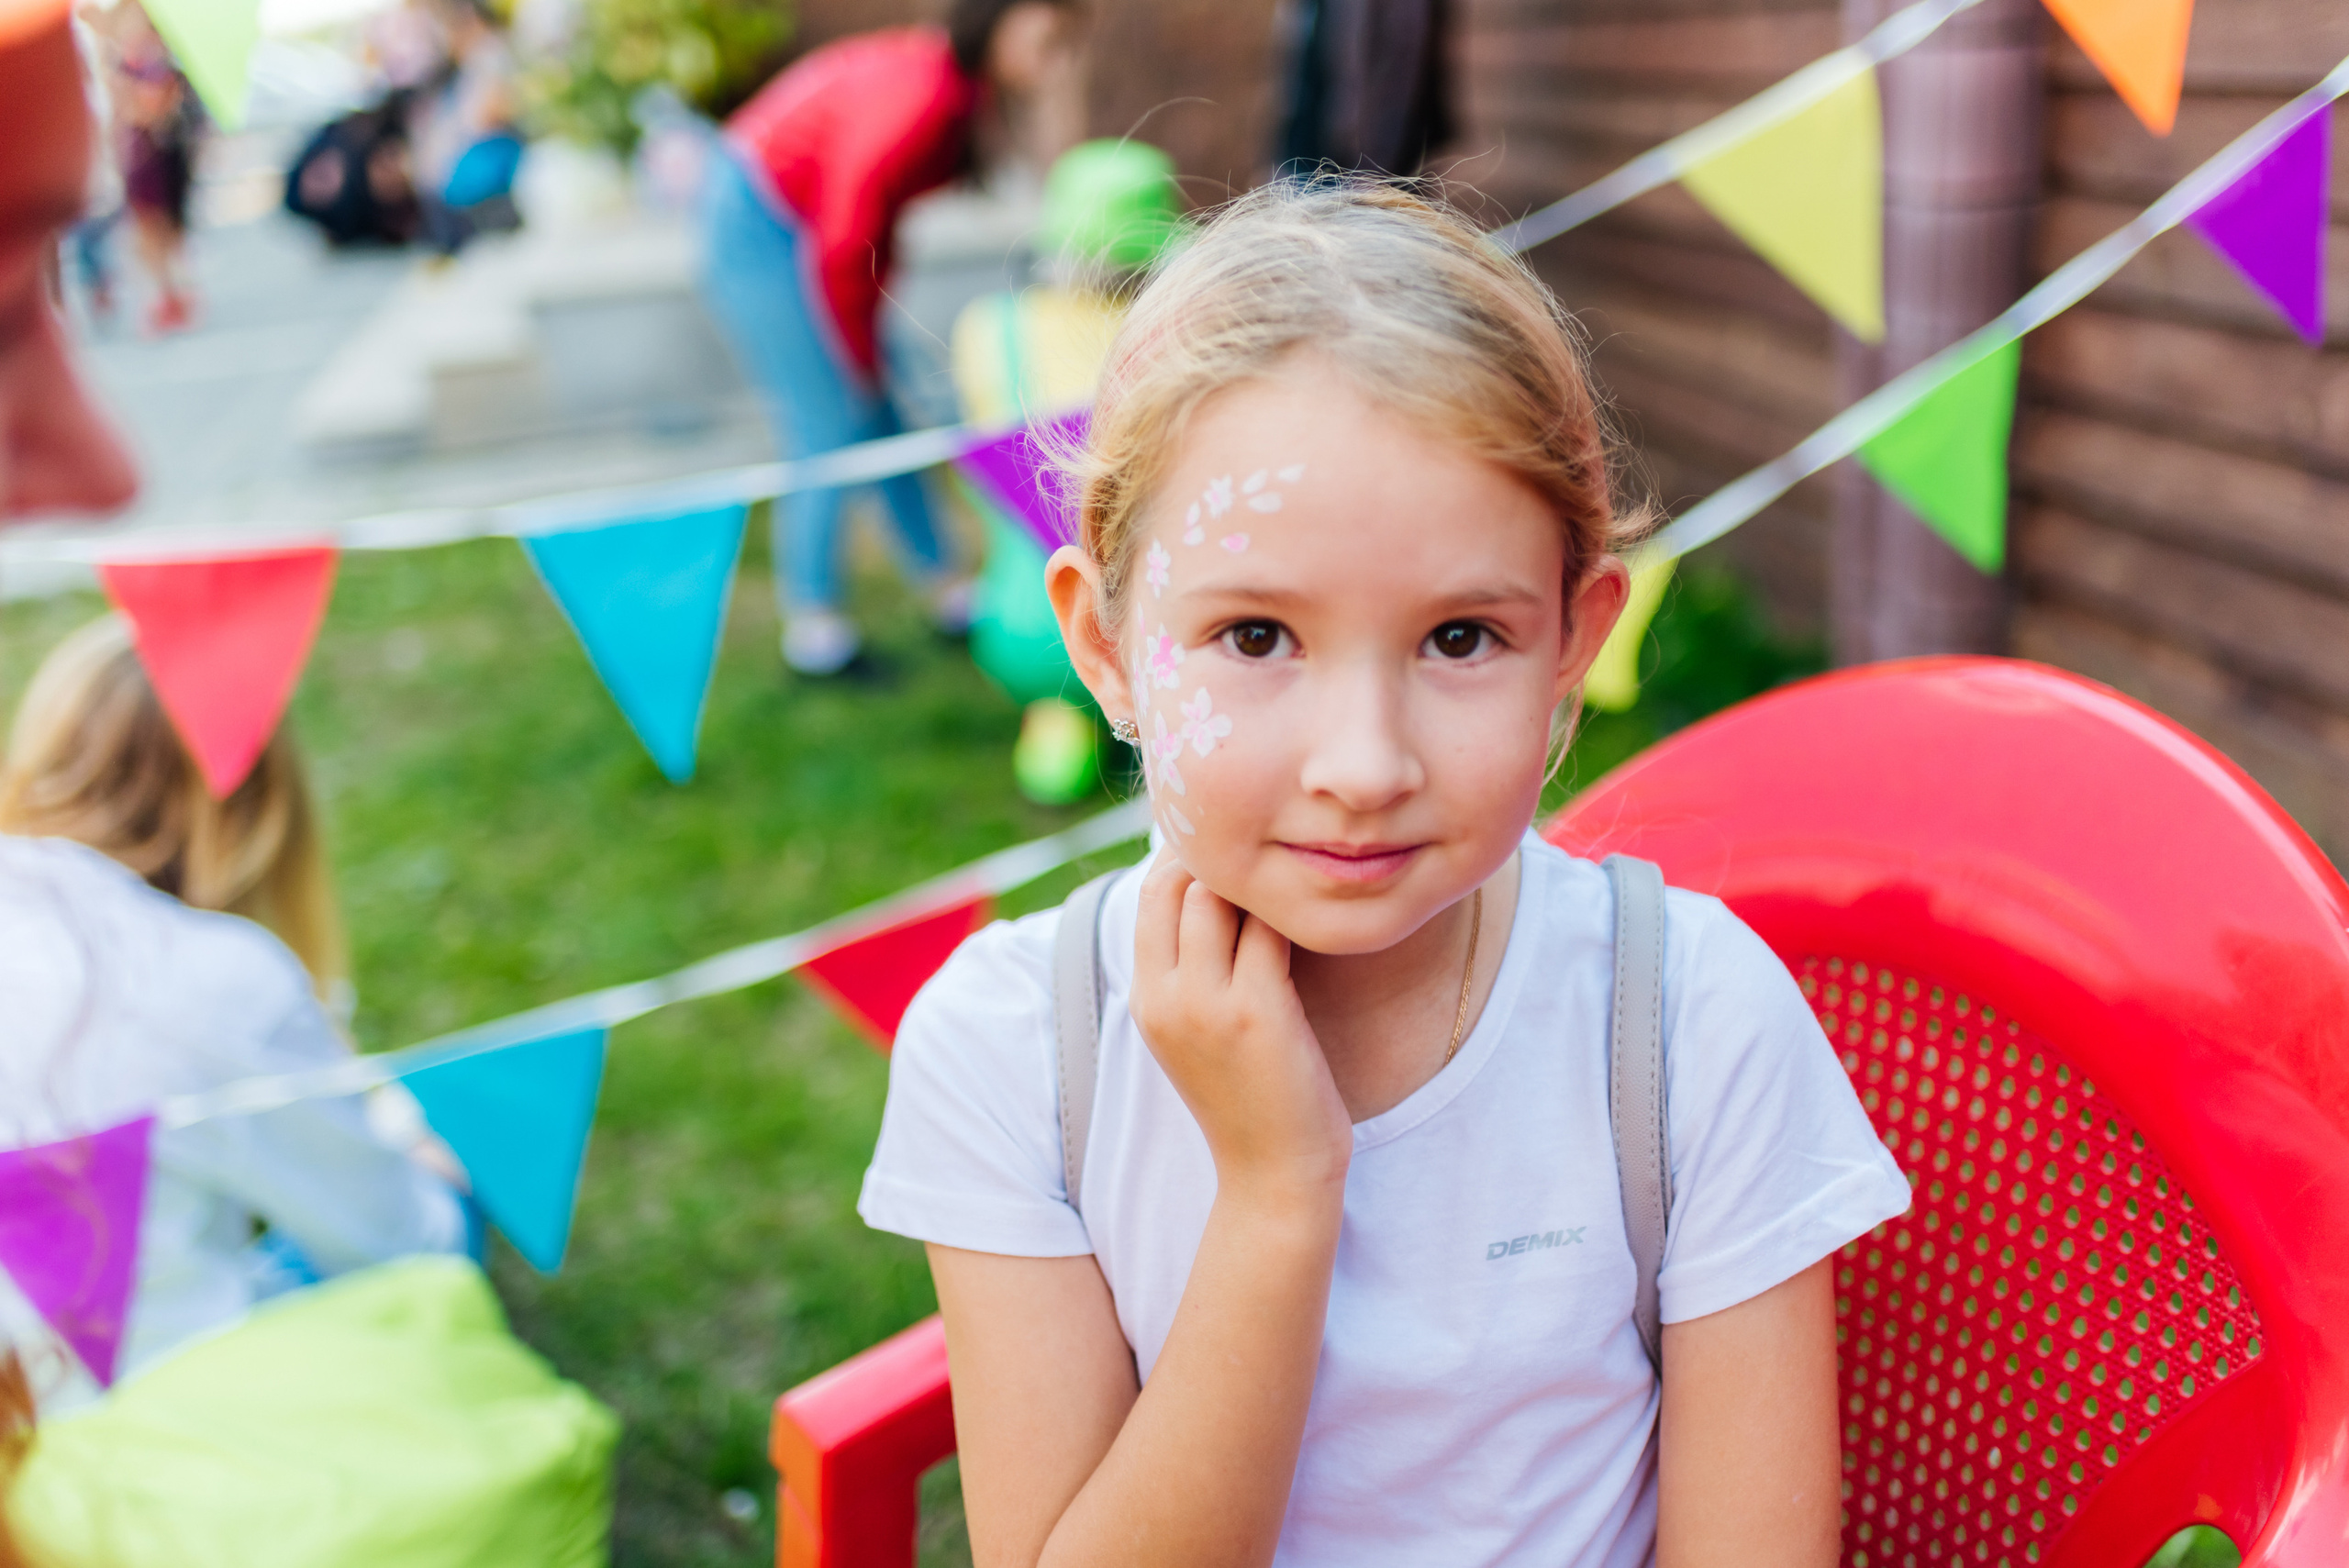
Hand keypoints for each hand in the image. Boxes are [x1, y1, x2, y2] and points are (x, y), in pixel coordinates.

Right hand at [1129, 861, 1352, 1199]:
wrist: (1275, 1175)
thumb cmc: (1252, 1099)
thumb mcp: (1197, 1035)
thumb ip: (1194, 974)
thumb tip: (1216, 900)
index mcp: (1146, 1000)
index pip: (1149, 896)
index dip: (1188, 860)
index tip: (1237, 852)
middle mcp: (1164, 997)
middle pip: (1174, 884)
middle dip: (1219, 859)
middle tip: (1271, 856)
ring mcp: (1205, 1004)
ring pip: (1216, 896)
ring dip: (1258, 882)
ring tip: (1295, 882)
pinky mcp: (1257, 1011)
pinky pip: (1268, 928)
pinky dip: (1291, 912)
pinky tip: (1319, 914)